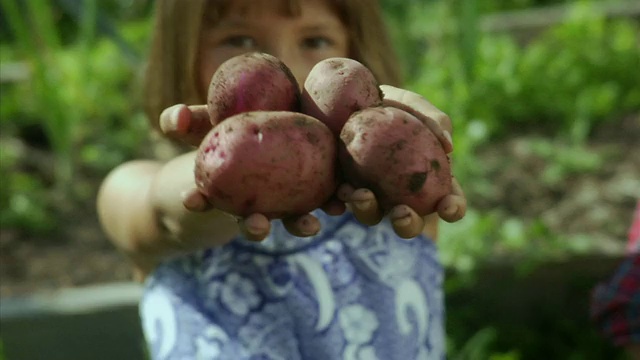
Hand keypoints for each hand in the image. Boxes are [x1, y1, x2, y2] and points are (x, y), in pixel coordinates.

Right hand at [159, 104, 327, 240]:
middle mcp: (262, 206)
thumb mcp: (208, 125)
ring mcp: (292, 203)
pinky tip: (352, 197)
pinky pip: (333, 199)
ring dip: (303, 225)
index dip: (201, 202)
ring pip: (296, 220)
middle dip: (254, 228)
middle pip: (257, 222)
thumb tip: (172, 116)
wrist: (272, 136)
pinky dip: (342, 202)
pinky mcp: (324, 193)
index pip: (211, 199)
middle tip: (254, 226)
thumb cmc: (233, 134)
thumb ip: (188, 122)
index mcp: (232, 193)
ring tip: (312, 225)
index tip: (191, 200)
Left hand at [338, 85, 466, 238]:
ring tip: (362, 195)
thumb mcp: (414, 105)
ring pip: (371, 215)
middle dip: (407, 224)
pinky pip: (339, 203)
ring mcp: (370, 195)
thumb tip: (448, 146)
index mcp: (428, 181)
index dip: (452, 208)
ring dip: (368, 211)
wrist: (350, 98)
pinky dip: (339, 201)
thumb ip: (434, 121)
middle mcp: (399, 196)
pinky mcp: (341, 189)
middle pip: (408, 222)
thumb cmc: (393, 104)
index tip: (448, 206)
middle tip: (402, 213)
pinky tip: (339, 191)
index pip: (447, 201)